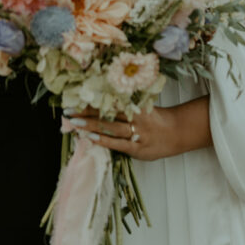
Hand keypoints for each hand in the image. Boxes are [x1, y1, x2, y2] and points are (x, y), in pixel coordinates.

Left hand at [64, 105, 181, 161]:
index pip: (108, 100)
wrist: (176, 133)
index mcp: (134, 104)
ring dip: (90, 125)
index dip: (91, 99)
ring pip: (110, 127)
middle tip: (67, 109)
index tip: (75, 96)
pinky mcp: (137, 148)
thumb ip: (124, 106)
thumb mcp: (141, 107)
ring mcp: (136, 133)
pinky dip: (103, 140)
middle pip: (107, 112)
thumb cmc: (155, 119)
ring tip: (74, 122)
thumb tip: (98, 102)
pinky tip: (90, 138)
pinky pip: (117, 144)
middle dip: (85, 112)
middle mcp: (134, 117)